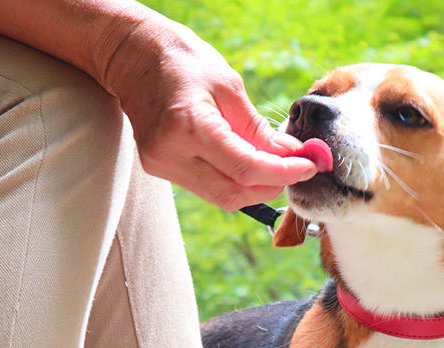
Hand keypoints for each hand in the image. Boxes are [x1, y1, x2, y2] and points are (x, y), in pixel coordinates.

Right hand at [98, 15, 316, 209]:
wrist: (132, 55)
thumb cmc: (182, 61)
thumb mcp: (228, 86)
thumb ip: (257, 128)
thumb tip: (291, 155)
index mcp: (189, 126)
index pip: (246, 168)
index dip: (284, 173)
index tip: (310, 165)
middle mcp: (170, 153)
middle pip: (234, 193)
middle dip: (273, 185)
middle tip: (298, 168)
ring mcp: (161, 165)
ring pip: (222, 196)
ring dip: (255, 186)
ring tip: (278, 164)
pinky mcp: (159, 168)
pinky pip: (207, 186)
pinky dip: (234, 180)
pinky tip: (250, 163)